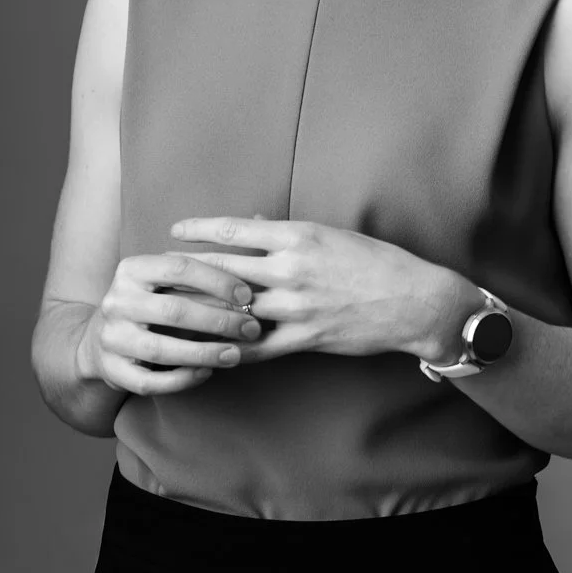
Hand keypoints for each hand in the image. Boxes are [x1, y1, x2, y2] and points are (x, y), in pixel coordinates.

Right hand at [76, 252, 263, 394]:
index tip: (247, 296)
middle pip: (174, 310)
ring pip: (162, 349)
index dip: (218, 281)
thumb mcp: (162, 282)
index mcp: (131, 269)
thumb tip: (252, 289)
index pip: (179, 268)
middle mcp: (116, 301)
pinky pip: (150, 381)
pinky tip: (207, 373)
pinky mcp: (111, 370)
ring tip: (236, 355)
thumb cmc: (148, 304)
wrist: (98, 338)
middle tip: (252, 329)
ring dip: (205, 353)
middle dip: (219, 321)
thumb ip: (198, 279)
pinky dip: (182, 380)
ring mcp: (111, 337)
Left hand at [167, 216, 447, 364]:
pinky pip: (256, 347)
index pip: (235, 229)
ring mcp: (296, 306)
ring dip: (200, 312)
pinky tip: (207, 350)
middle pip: (224, 269)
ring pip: (234, 309)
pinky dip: (229, 348)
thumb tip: (250, 222)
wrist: (415, 301)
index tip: (175, 230)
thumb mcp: (333, 235)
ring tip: (170, 312)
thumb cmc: (377, 262)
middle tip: (157, 272)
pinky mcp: (304, 337)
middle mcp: (292, 269)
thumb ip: (288, 233)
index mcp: (299, 236)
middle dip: (188, 272)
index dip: (200, 230)